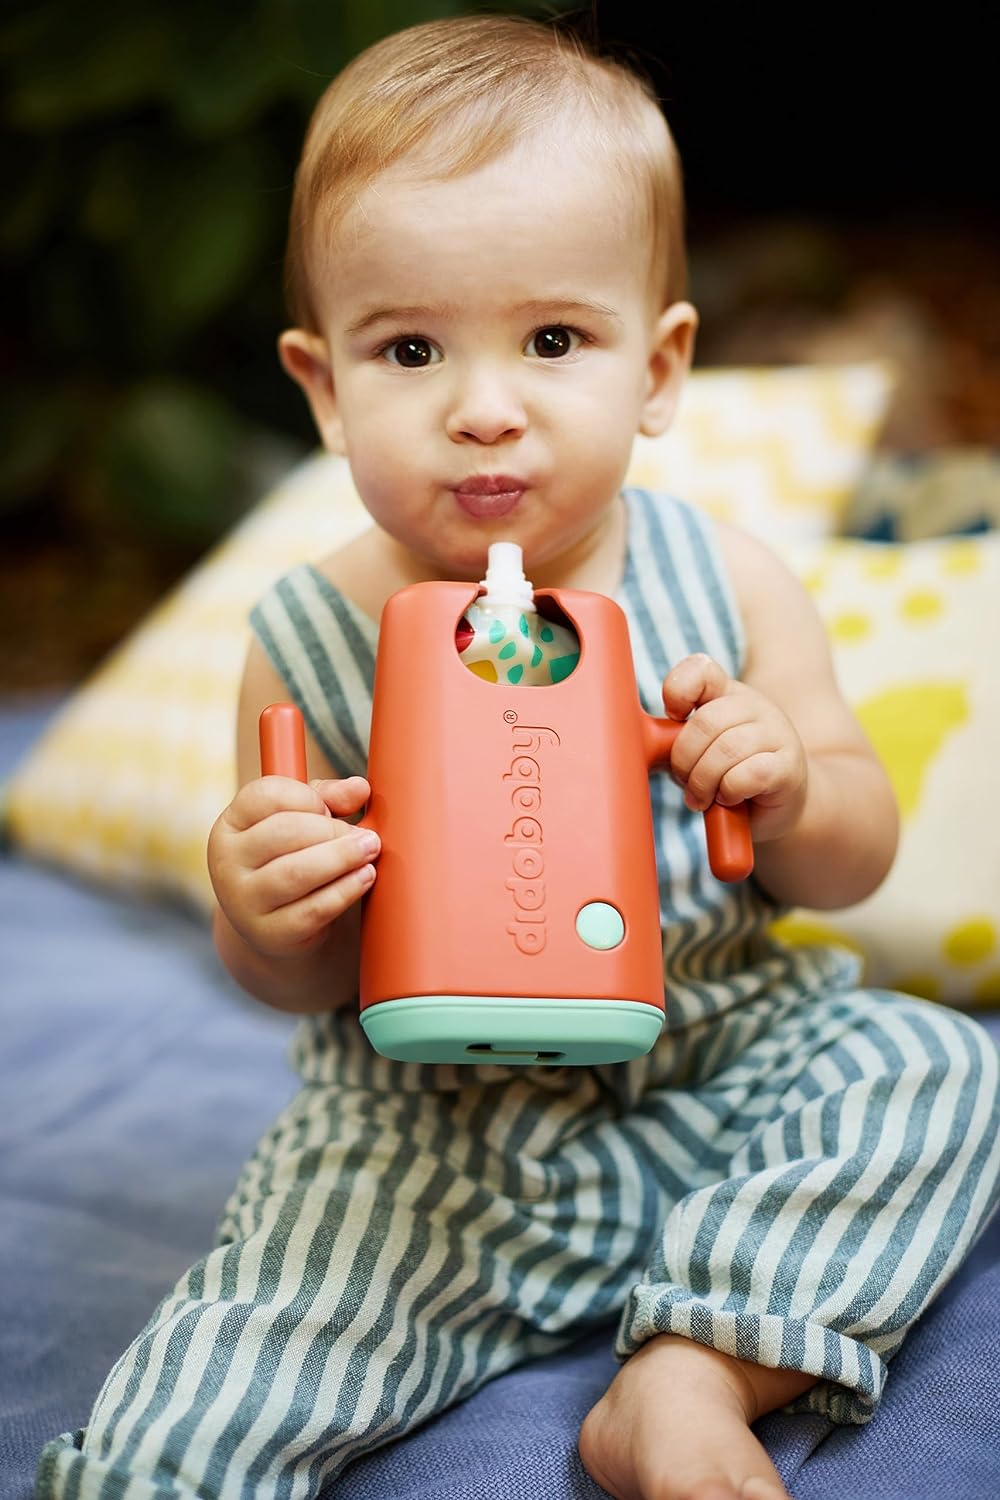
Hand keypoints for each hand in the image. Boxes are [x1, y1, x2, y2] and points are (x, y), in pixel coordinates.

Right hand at [207, 774, 378, 959]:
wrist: (278, 924)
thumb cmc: (291, 859)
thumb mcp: (303, 821)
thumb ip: (329, 797)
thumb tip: (359, 788)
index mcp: (231, 824)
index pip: (266, 795)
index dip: (308, 798)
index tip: (328, 810)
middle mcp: (227, 862)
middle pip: (285, 831)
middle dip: (333, 830)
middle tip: (364, 835)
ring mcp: (243, 901)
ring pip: (297, 872)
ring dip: (343, 858)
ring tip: (371, 850)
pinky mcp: (270, 933)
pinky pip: (313, 909)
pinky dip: (346, 890)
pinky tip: (365, 877)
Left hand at [662, 653, 806, 842]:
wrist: (777, 806)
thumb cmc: (727, 775)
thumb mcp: (698, 749)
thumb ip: (673, 738)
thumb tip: (639, 745)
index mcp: (728, 693)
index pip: (700, 669)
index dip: (677, 691)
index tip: (673, 718)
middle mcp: (756, 706)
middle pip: (705, 722)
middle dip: (685, 760)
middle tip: (686, 782)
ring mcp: (777, 733)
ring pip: (726, 750)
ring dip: (704, 781)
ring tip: (702, 797)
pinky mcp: (789, 767)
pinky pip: (749, 774)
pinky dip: (729, 792)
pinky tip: (729, 798)